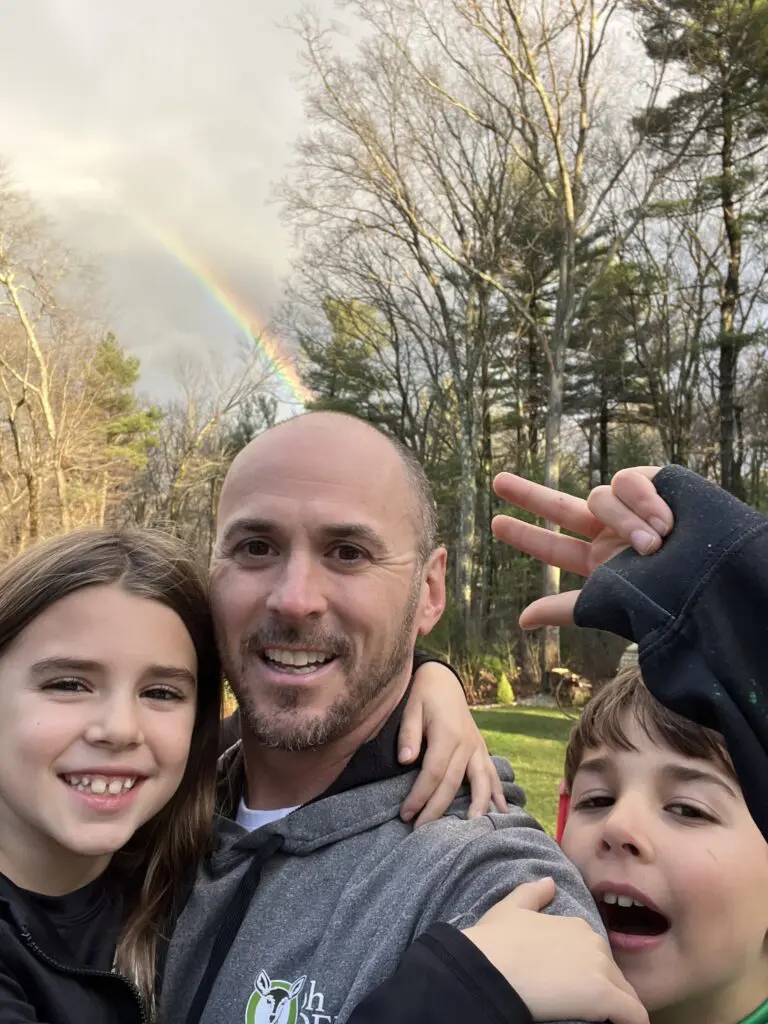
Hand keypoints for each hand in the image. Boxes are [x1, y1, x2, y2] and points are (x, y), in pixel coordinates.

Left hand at [398, 661, 507, 826]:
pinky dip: (498, 792)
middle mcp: (466, 743)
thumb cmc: (423, 695)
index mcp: (447, 734)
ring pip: (480, 781)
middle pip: (453, 784)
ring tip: (472, 830)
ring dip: (476, 806)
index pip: (433, 773)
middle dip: (436, 809)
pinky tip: (502, 811)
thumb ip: (408, 734)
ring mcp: (477, 747)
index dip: (419, 796)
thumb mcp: (411, 708)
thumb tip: (406, 760)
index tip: (406, 814)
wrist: (443, 679)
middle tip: (421, 831)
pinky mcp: (481, 749)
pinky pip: (492, 773)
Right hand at [464, 879, 647, 1023]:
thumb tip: (550, 882)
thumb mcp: (511, 908)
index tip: (577, 985)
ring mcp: (601, 969)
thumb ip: (533, 892)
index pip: (595, 955)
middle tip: (586, 1005)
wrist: (491, 966)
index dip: (587, 972)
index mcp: (577, 926)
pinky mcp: (605, 997)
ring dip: (617, 1006)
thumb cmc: (497, 939)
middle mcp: (594, 943)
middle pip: (612, 974)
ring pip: (625, 995)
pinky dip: (632, 1023)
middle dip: (605, 989)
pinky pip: (634, 1015)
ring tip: (604, 1019)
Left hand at [492, 468, 673, 628]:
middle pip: (561, 508)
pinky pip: (627, 479)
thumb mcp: (607, 603)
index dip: (527, 535)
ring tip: (655, 543)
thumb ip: (563, 608)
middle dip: (530, 495)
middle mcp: (613, 535)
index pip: (555, 547)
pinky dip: (642, 500)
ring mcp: (633, 509)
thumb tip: (520, 621)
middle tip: (497, 481)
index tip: (496, 524)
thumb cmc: (667, 598)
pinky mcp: (657, 483)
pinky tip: (667, 519)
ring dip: (625, 521)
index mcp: (601, 564)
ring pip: (599, 497)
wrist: (717, 578)